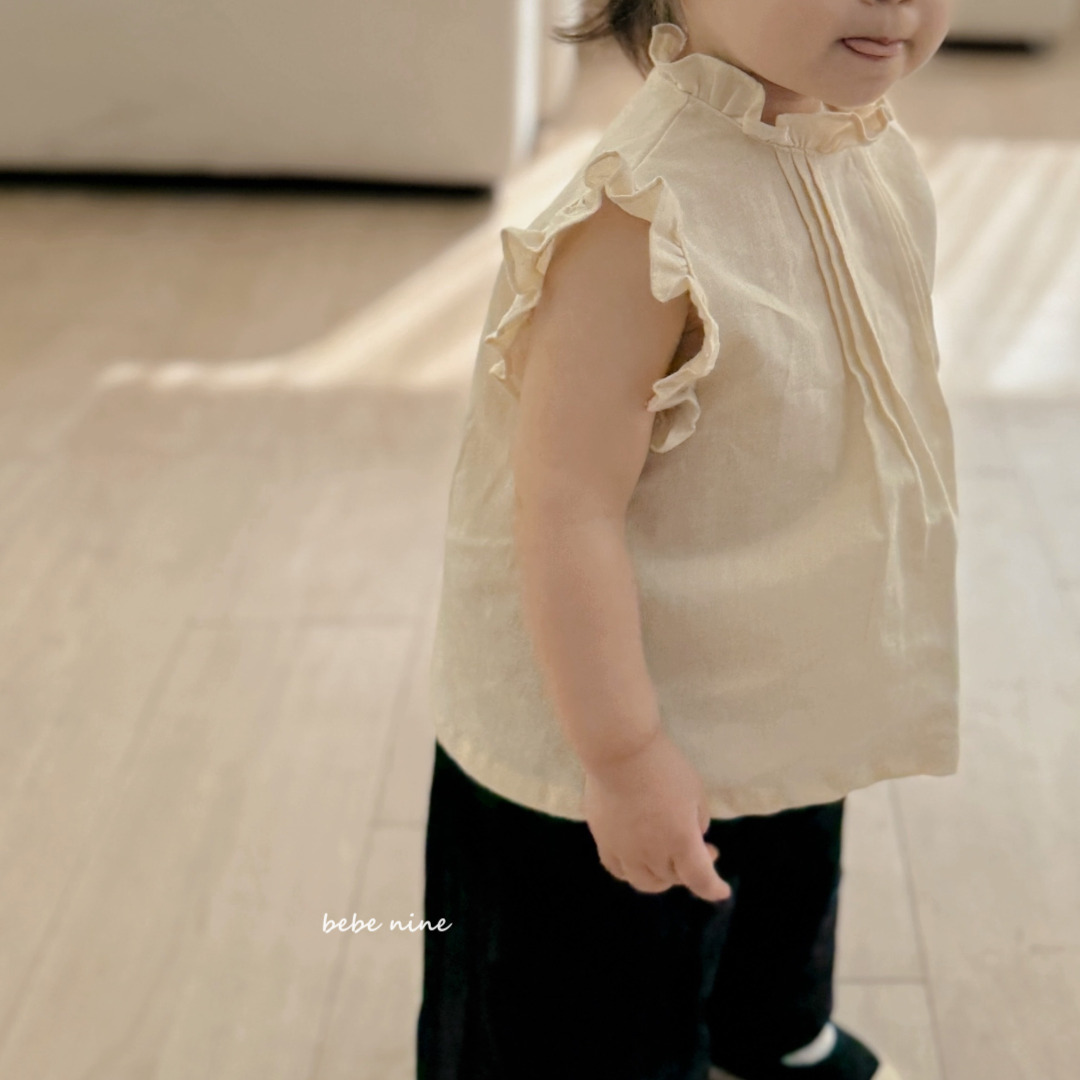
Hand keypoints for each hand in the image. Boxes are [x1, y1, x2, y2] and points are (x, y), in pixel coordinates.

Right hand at [581, 729, 731, 902]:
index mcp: (681, 842)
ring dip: (661, 877)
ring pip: (643, 882)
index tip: (722, 890)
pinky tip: (636, 858)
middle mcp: (652, 854)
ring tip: (667, 861)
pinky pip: (617, 868)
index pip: (701, 880)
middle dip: (690, 870)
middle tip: (700, 850)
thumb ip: (698, 820)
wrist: (619, 751)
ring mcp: (624, 850)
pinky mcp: (603, 840)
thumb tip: (691, 835)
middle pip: (673, 879)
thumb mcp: (695, 791)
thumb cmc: (664, 766)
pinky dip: (631, 870)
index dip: (713, 889)